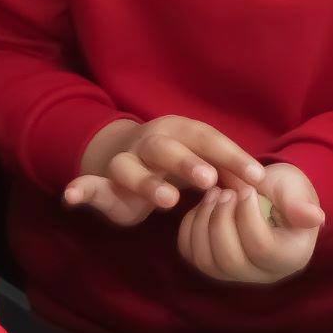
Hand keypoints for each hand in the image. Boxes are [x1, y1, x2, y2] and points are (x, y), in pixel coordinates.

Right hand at [64, 115, 264, 227]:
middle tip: (209, 181)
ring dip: (147, 182)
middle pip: (166, 148)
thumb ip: (227, 175)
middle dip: (188, 163)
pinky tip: (72, 198)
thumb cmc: (176, 162)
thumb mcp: (204, 164)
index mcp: (180, 132)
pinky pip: (88, 183)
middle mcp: (151, 141)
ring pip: (129, 167)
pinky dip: (80, 189)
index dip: (232, 157)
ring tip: (167, 201)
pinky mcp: (102, 182)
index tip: (256, 178)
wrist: (124, 155)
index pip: (209, 139)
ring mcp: (124, 160)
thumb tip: (260, 190)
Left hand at [176, 162, 325, 285]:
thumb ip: (300, 202)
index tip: (247, 188)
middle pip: (231, 261)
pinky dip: (190, 227)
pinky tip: (203, 206)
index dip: (248, 215)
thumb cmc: (285, 191)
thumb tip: (315, 217)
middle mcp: (264, 274)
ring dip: (204, 222)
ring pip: (206, 261)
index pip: (261, 247)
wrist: (268, 195)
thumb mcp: (295, 189)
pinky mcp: (213, 266)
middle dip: (221, 220)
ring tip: (213, 194)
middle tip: (224, 192)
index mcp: (291, 257)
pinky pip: (191, 254)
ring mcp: (235, 274)